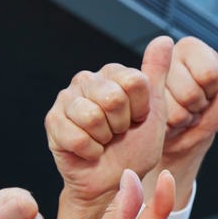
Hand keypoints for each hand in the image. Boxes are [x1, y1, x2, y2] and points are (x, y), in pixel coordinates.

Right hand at [45, 37, 171, 205]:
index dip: (141, 109)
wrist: (114, 178)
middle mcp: (88, 80)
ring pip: (92, 116)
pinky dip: (90, 150)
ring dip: (105, 138)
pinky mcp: (52, 121)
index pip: (135, 82)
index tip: (138, 119)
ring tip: (103, 140)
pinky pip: (76, 136)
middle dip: (121, 124)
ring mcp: (67, 99)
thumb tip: (165, 39)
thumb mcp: (155, 110)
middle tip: (118, 132)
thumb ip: (158, 74)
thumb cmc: (135, 146)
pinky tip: (89, 150)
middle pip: (113, 98)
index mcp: (114, 74)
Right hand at [155, 5, 217, 204]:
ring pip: (175, 108)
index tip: (212, 88)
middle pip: (190, 92)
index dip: (214, 88)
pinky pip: (161, 120)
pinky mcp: (138, 102)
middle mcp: (164, 57)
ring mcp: (148, 80)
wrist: (190, 134)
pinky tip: (168, 119)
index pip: (209, 75)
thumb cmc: (214, 103)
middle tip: (197, 103)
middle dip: (199, 104)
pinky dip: (171, 126)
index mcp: (188, 46)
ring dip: (185, 116)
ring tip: (184, 110)